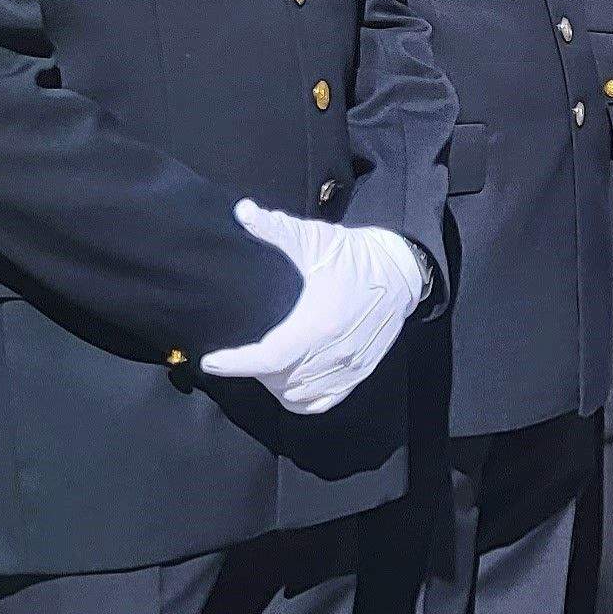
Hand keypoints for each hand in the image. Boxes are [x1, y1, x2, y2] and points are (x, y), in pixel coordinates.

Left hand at [199, 200, 426, 413]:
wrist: (402, 272)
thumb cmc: (355, 256)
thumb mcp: (316, 239)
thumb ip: (276, 228)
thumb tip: (241, 211)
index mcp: (319, 322)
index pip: (270, 356)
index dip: (237, 363)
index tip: (210, 361)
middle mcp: (333, 352)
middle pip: (279, 379)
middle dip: (251, 370)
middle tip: (238, 351)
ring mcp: (348, 367)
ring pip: (296, 395)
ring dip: (273, 384)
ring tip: (261, 364)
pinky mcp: (358, 373)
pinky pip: (320, 402)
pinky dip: (298, 398)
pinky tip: (287, 382)